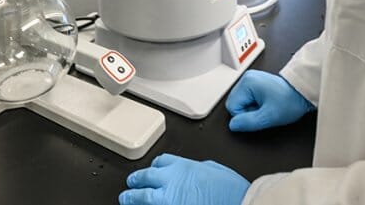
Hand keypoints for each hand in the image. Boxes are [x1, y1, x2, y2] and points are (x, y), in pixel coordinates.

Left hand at [120, 154, 249, 204]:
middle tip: (130, 184)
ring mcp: (167, 200)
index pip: (160, 162)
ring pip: (141, 196)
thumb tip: (195, 170)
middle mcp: (171, 181)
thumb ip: (199, 169)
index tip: (150, 171)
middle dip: (135, 181)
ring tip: (126, 199)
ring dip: (131, 197)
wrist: (239, 203)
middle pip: (145, 178)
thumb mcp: (215, 170)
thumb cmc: (231, 191)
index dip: (153, 167)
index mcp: (183, 167)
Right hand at [225, 70, 314, 131]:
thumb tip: (233, 125)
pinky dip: (256, 104)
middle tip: (263, 110)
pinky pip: (248, 98)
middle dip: (247, 111)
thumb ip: (248, 122)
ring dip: (252, 108)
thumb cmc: (290, 100)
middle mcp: (247, 78)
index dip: (244, 116)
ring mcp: (251, 79)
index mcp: (247, 83)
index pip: (231, 107)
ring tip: (266, 106)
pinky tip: (266, 103)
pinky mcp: (256, 83)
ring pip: (241, 102)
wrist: (303, 93)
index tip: (258, 114)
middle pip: (235, 103)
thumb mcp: (268, 117)